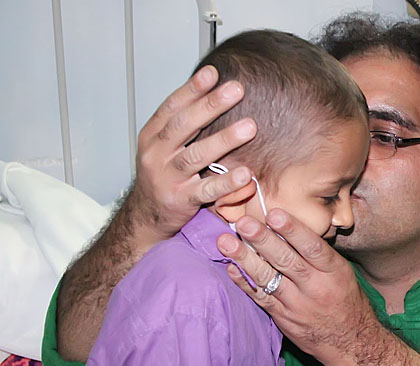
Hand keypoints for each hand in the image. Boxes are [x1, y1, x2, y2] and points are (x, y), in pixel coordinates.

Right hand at [128, 65, 257, 247]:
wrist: (145, 215)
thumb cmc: (162, 174)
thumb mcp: (163, 145)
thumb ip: (183, 123)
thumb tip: (214, 90)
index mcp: (152, 136)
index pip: (172, 107)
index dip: (192, 89)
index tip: (213, 73)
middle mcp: (156, 154)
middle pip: (184, 126)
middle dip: (211, 105)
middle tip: (237, 89)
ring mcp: (168, 178)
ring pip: (196, 156)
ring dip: (224, 139)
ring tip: (250, 126)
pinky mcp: (181, 201)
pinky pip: (207, 191)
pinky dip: (227, 182)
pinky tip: (246, 174)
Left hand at [216, 209, 376, 365]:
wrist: (350, 342)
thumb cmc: (343, 298)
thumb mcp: (341, 272)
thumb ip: (317, 252)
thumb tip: (286, 225)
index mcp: (334, 271)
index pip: (312, 247)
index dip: (292, 230)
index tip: (274, 214)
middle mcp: (316, 287)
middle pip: (286, 261)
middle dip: (263, 240)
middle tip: (244, 223)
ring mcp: (297, 304)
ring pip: (268, 278)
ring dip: (245, 259)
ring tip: (226, 242)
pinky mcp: (283, 318)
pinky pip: (261, 298)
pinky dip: (244, 282)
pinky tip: (231, 267)